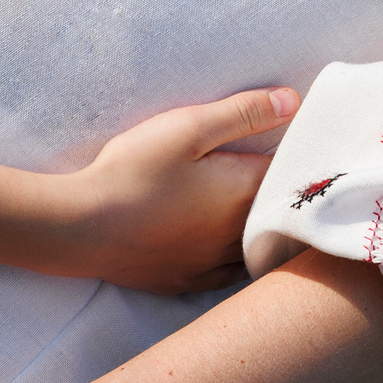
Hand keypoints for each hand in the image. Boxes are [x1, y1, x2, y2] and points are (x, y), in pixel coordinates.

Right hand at [57, 87, 299, 294]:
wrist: (82, 227)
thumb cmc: (135, 170)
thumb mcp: (190, 126)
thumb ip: (244, 112)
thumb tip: (295, 102)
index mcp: (244, 193)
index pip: (290, 176)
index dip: (297, 158)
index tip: (300, 145)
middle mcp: (238, 234)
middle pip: (278, 215)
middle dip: (284, 195)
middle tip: (282, 174)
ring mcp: (213, 263)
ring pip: (258, 249)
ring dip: (265, 229)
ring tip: (262, 209)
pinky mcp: (187, 280)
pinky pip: (230, 273)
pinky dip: (239, 258)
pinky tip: (232, 246)